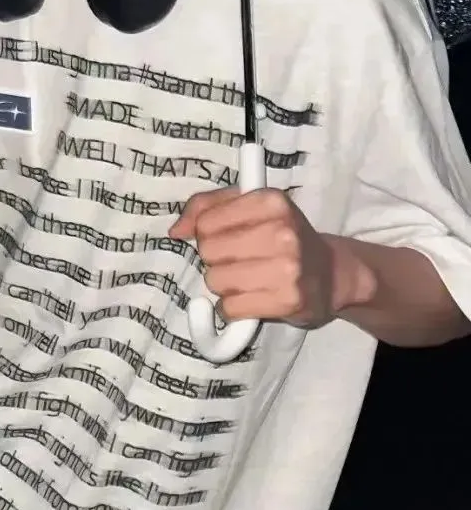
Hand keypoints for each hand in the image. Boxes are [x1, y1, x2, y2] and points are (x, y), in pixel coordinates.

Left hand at [169, 186, 337, 327]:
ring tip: (247, 279)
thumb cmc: (282, 234)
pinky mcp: (289, 301)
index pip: (205, 222)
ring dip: (223, 284)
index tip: (227, 236)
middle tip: (239, 259)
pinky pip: (231, 307)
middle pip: (208, 251)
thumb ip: (206, 207)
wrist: (332, 273)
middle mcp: (282, 232)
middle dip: (216, 258)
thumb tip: (176, 231)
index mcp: (271, 201)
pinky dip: (232, 307)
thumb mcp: (249, 205)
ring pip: (215, 280)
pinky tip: (250, 298)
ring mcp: (288, 268)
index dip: (207, 233)